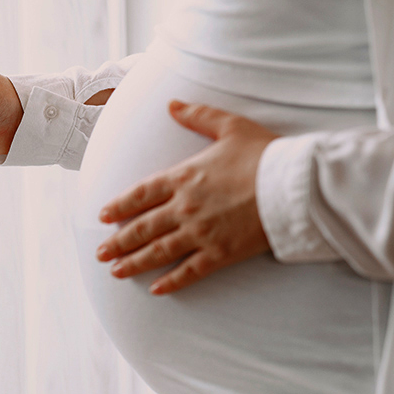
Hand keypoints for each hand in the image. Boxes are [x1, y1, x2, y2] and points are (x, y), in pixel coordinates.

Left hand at [96, 100, 278, 294]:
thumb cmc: (263, 154)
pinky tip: (156, 289)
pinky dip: (171, 282)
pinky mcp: (220, 253)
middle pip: (143, 227)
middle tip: (100, 252)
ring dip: (134, 262)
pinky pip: (189, 271)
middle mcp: (185, 207)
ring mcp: (201, 232)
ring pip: (159, 251)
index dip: (119, 206)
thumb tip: (172, 104)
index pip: (141, 194)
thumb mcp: (229, 126)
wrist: (293, 185)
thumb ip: (197, 115)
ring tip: (115, 271)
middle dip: (118, 241)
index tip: (103, 216)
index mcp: (184, 177)